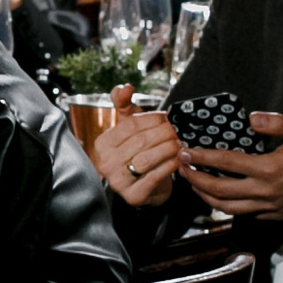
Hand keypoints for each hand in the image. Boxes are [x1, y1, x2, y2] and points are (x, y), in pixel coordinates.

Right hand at [94, 84, 179, 207]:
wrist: (143, 185)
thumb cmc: (136, 152)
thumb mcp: (128, 127)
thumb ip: (125, 104)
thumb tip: (126, 87)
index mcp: (102, 144)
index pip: (131, 126)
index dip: (152, 119)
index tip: (167, 117)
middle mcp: (106, 163)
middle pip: (141, 141)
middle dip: (164, 133)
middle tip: (178, 129)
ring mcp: (118, 181)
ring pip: (148, 159)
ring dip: (169, 148)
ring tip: (180, 142)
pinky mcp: (134, 196)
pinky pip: (156, 176)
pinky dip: (170, 165)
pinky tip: (179, 158)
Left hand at [177, 108, 282, 221]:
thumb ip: (274, 123)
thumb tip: (251, 118)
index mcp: (268, 169)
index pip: (226, 163)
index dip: (202, 157)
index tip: (186, 151)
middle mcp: (264, 192)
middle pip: (219, 191)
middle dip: (196, 180)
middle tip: (182, 168)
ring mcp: (268, 207)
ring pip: (228, 208)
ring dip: (207, 197)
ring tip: (195, 184)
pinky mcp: (274, 215)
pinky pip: (244, 214)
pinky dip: (227, 207)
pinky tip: (221, 197)